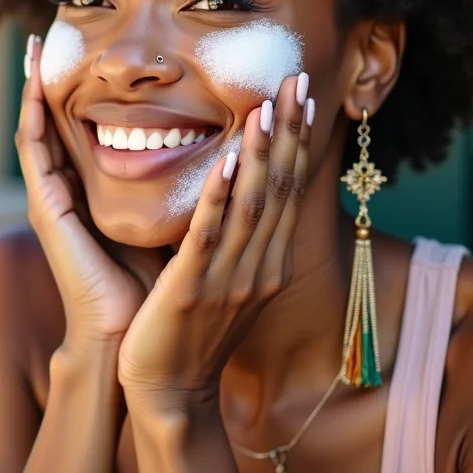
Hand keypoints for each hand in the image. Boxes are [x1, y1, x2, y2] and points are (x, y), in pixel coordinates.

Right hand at [15, 34, 164, 349]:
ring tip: (31, 44)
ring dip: (34, 86)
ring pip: (36, 129)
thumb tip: (224, 152)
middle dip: (51, 76)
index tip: (90, 47)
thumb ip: (179, 187)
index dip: (84, 88)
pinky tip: (34, 88)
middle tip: (47, 26)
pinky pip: (34, 154)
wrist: (130, 338)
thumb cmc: (154, 285)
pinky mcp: (46, 211)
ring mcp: (51, 199)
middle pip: (54, 120)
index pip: (83, 128)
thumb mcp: (169, 220)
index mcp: (94, 191)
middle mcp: (67, 190)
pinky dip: (32, 118)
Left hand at [117, 75, 312, 410]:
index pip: (289, 189)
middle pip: (280, 189)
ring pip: (253, 205)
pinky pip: (210, 236)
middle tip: (296, 79)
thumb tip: (235, 186)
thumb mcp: (225, 279)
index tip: (302, 94)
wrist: (169, 393)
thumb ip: (234, 237)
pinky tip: (226, 160)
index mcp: (267, 262)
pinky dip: (220, 196)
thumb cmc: (191, 332)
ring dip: (261, 153)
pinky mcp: (193, 289)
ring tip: (266, 106)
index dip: (297, 139)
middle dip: (289, 132)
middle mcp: (259, 267)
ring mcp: (229, 279)